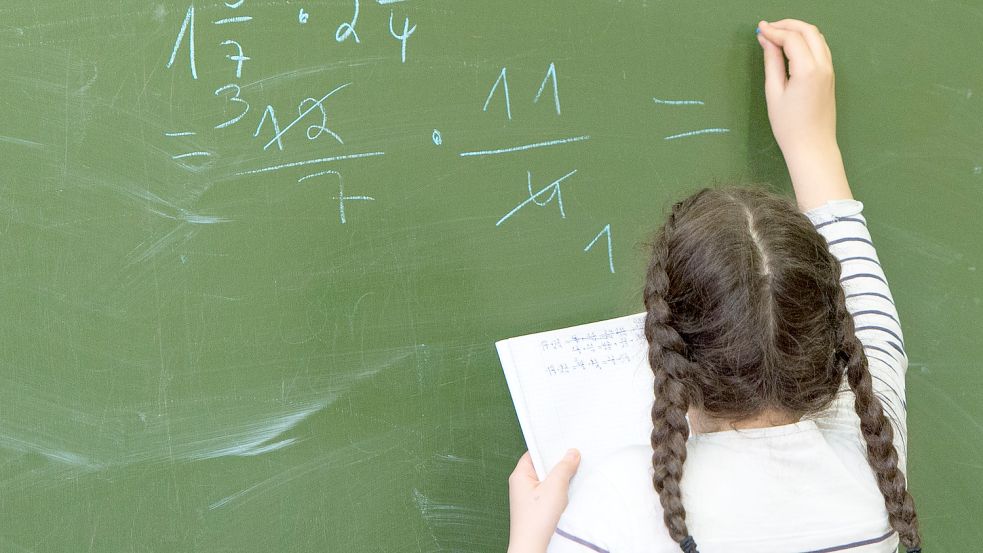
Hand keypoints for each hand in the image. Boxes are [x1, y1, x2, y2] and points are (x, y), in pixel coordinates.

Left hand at [507, 450, 580, 552]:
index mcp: (520, 475)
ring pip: (548, 481)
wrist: (533, 547)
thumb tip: (571, 453)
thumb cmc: (537, 519)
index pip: (534, 453)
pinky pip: (550, 494)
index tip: (565, 444)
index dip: (549, 448)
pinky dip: (560, 493)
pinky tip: (570, 493)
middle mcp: (522, 485)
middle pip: (543, 467)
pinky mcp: (538, 510)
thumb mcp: (554, 486)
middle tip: (575, 459)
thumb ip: (564, 467)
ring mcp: (530, 498)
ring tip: (574, 476)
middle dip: (558, 465)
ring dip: (561, 480)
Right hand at [756, 19, 851, 211]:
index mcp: (808, 70)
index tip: (759, 29)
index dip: (774, 31)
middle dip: (787, 25)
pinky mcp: (830, 76)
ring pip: (817, 37)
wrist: (812, 147)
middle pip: (808, 31)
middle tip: (768, 28)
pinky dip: (806, 41)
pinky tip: (791, 47)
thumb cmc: (789, 126)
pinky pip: (821, 48)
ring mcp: (830, 70)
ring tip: (777, 36)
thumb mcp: (774, 93)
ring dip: (798, 31)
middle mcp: (823, 65)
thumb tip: (766, 41)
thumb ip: (771, 62)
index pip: (792, 38)